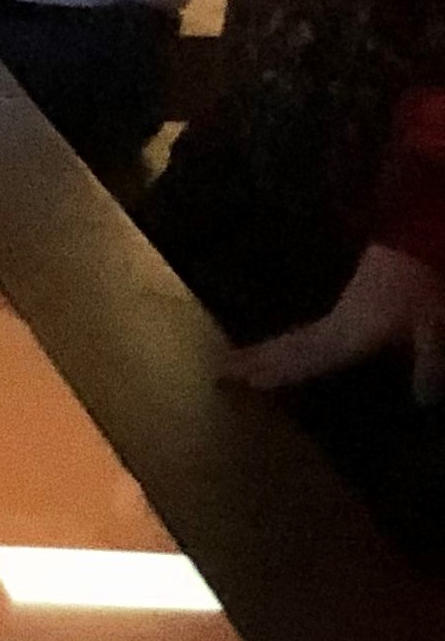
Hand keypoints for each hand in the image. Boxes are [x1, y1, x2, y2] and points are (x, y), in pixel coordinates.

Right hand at [225, 242, 444, 401]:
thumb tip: (423, 403)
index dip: (275, 369)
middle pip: (289, 346)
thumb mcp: (432, 325)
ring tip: (237, 360)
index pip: (305, 355)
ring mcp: (339, 313)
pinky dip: (288, 343)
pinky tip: (286, 346)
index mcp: (351, 331)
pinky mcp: (349, 306)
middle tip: (218, 371)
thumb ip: (428, 363)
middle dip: (255, 360)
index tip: (238, 379)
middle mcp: (336, 324)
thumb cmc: (420, 281)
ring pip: (295, 338)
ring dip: (266, 350)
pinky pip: (309, 333)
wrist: (416, 237)